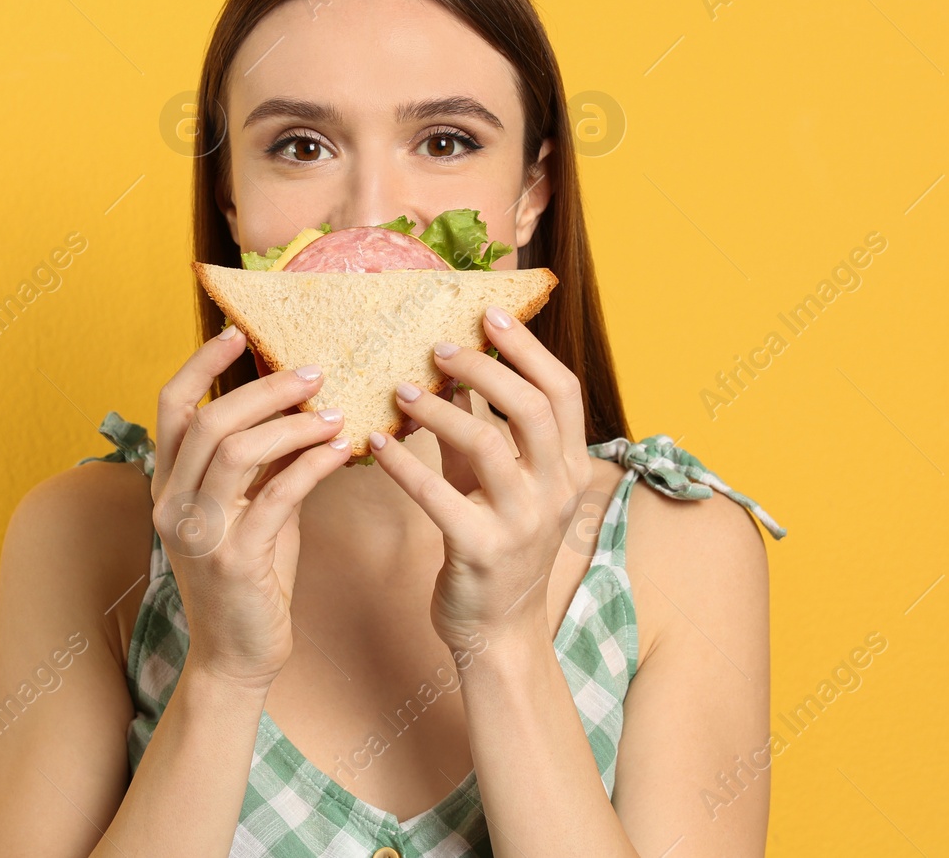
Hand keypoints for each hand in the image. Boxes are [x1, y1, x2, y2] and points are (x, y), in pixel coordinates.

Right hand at [152, 326, 349, 688]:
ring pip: (237, 450)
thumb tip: (295, 403)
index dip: (200, 363)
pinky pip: (277, 495)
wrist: (238, 655)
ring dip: (293, 423)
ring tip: (336, 413)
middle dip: (266, 388)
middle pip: (209, 419)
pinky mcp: (235, 560)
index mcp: (168, 484)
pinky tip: (343, 452)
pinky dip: (312, 465)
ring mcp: (199, 533)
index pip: (171, 406)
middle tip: (316, 372)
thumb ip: (259, 461)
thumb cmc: (250, 576)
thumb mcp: (248, 507)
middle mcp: (172, 503)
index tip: (237, 333)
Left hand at [368, 304, 593, 652]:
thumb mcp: (497, 481)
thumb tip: (451, 365)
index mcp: (572, 467)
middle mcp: (557, 491)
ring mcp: (523, 523)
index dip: (528, 349)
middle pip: (531, 407)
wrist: (498, 632)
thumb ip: (482, 426)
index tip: (488, 316)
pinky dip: (403, 463)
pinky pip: (438, 495)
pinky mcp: (481, 552)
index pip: (563, 391)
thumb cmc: (495, 543)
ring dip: (439, 409)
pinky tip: (376, 443)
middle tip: (437, 348)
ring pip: (486, 443)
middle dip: (483, 367)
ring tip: (401, 391)